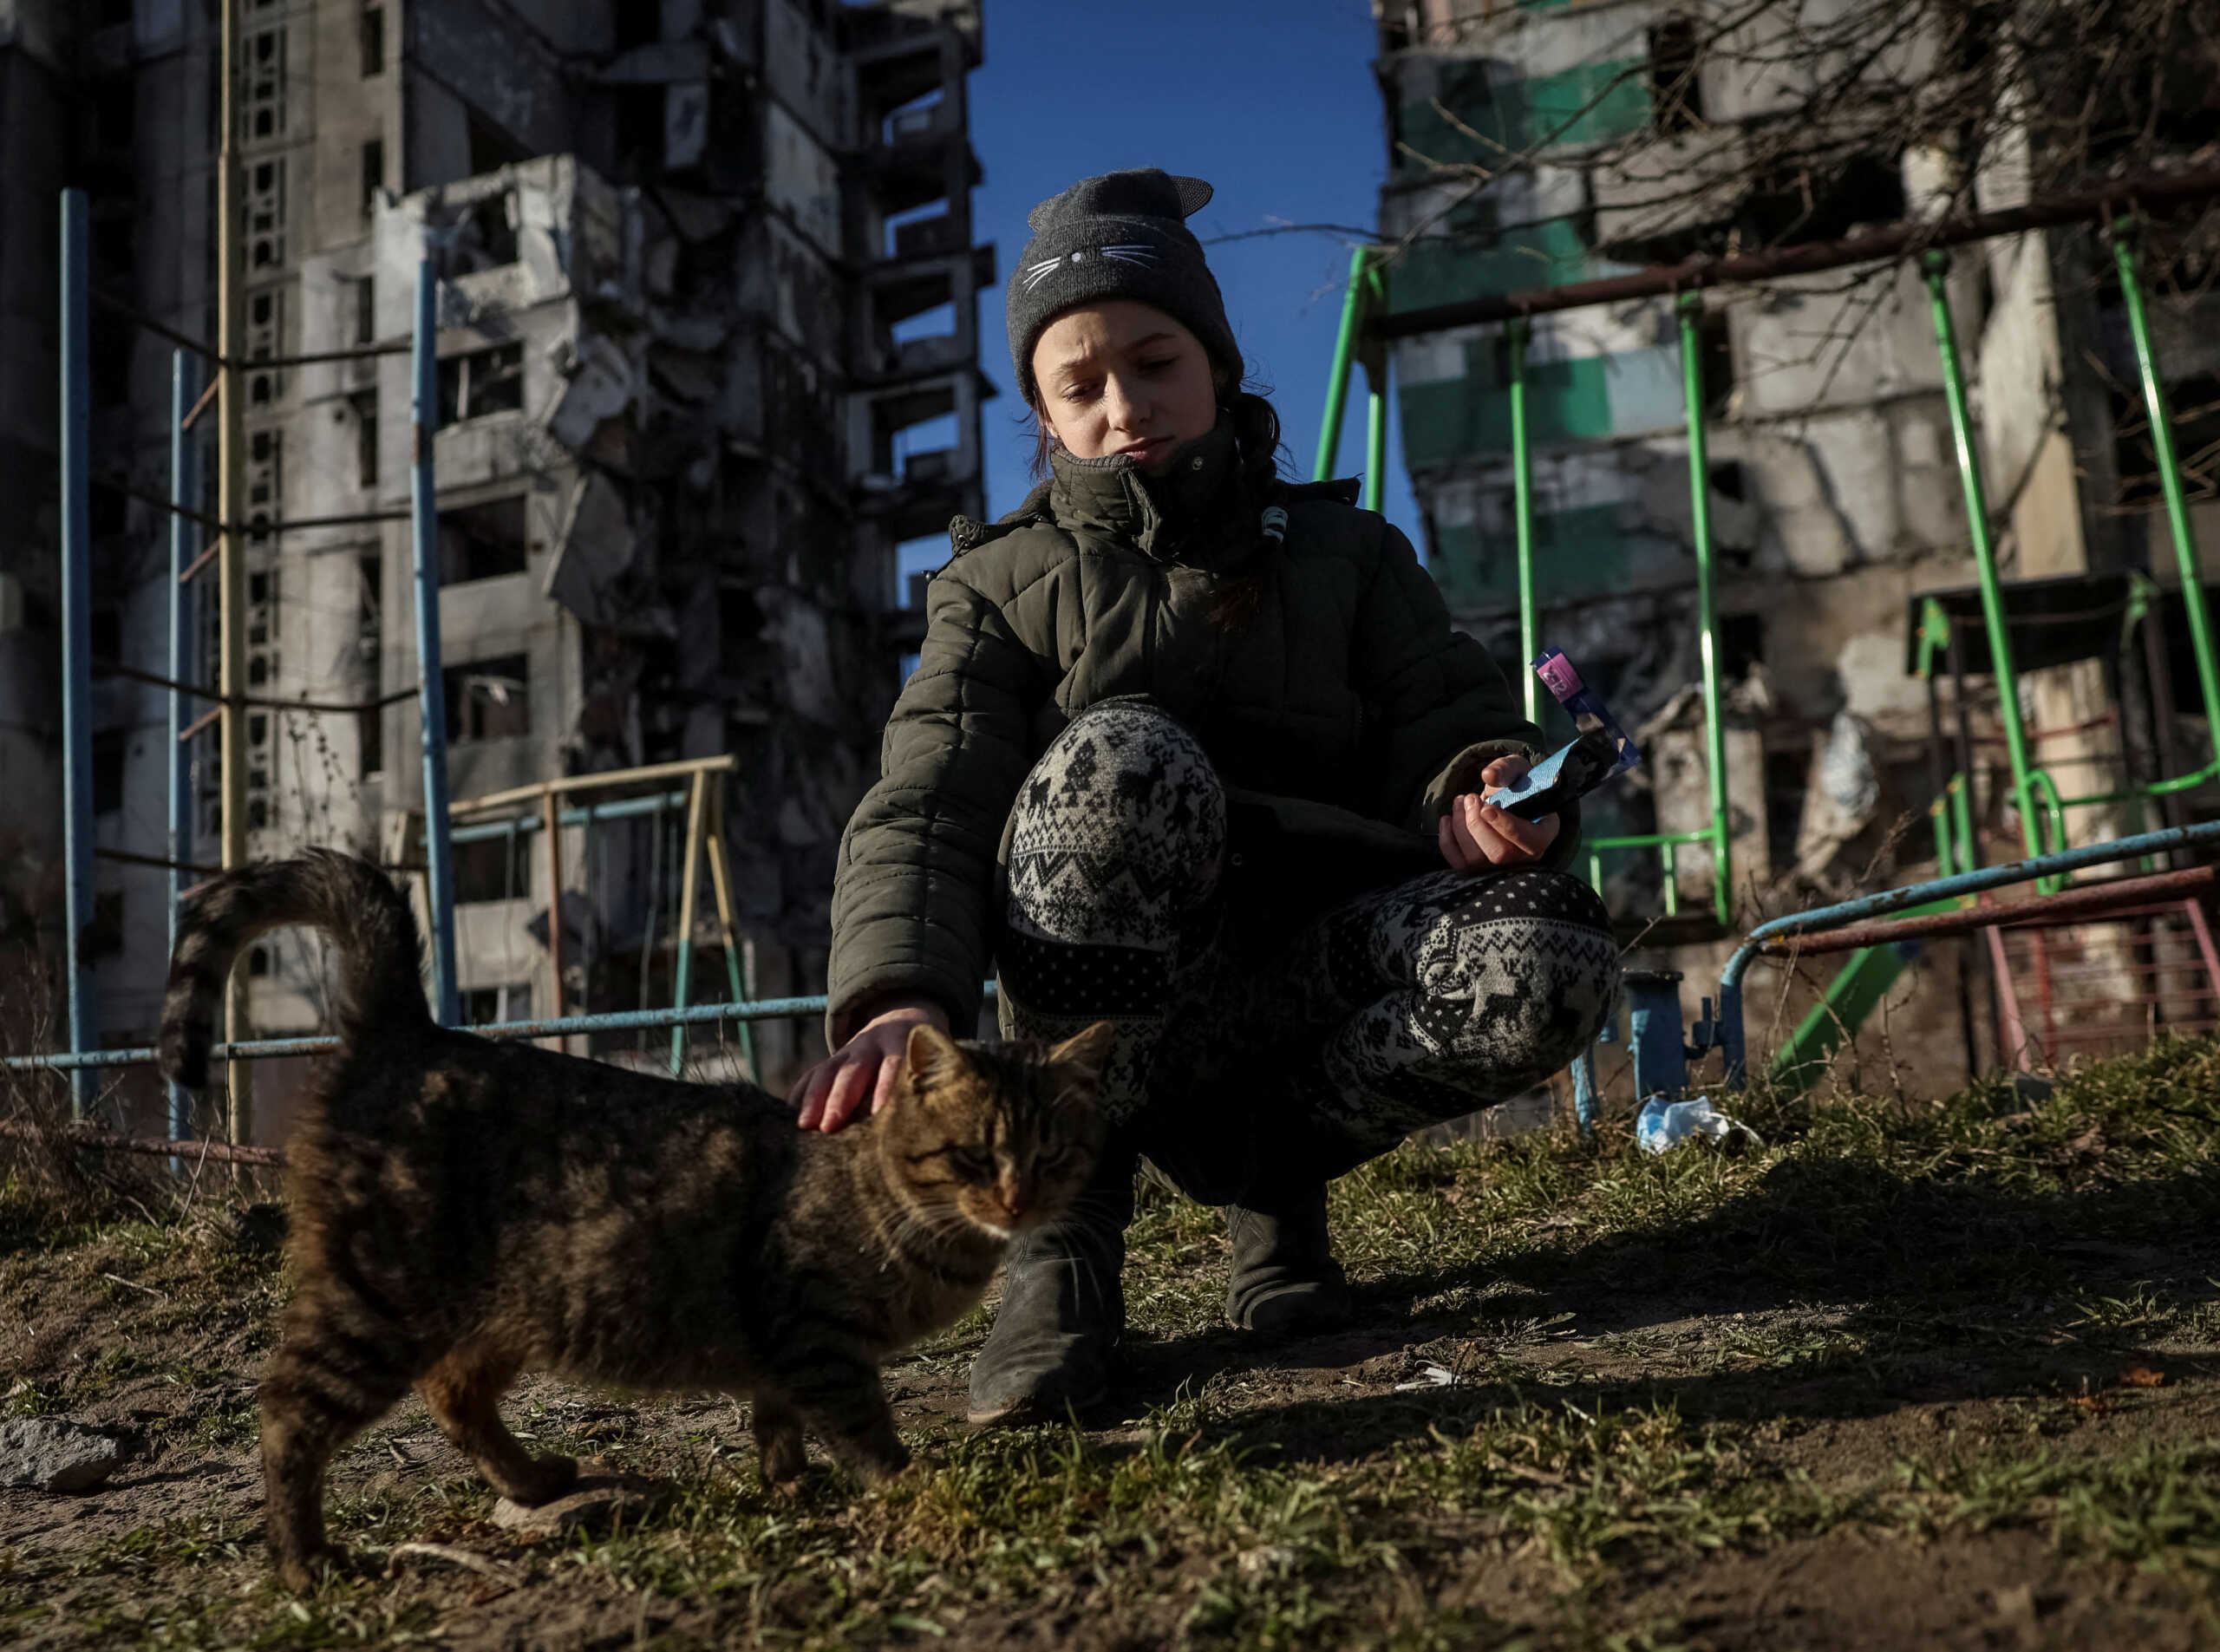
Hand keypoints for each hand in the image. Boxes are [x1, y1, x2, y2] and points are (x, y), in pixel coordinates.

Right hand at [788, 998, 950, 1132]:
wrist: (906, 1018)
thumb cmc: (926, 1058)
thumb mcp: (933, 1063)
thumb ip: (926, 1090)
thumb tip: (922, 1133)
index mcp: (903, 1044)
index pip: (894, 1067)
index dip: (885, 1091)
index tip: (878, 1117)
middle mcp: (872, 1044)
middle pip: (853, 1070)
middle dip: (840, 1099)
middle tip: (829, 1127)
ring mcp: (848, 1051)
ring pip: (827, 1071)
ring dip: (814, 1099)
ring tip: (804, 1126)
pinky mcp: (832, 1061)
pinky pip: (811, 1075)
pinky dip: (800, 1094)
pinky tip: (790, 1116)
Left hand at [1437, 755, 1560, 872]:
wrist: (1506, 800)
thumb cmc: (1516, 785)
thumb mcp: (1516, 770)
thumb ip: (1506, 769)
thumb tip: (1488, 775)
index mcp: (1543, 835)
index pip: (1529, 840)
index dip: (1505, 825)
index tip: (1486, 807)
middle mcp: (1524, 858)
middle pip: (1499, 854)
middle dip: (1477, 824)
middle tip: (1469, 798)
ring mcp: (1500, 868)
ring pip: (1476, 860)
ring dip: (1460, 827)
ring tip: (1459, 802)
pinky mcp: (1478, 870)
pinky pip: (1459, 864)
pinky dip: (1447, 841)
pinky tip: (1447, 819)